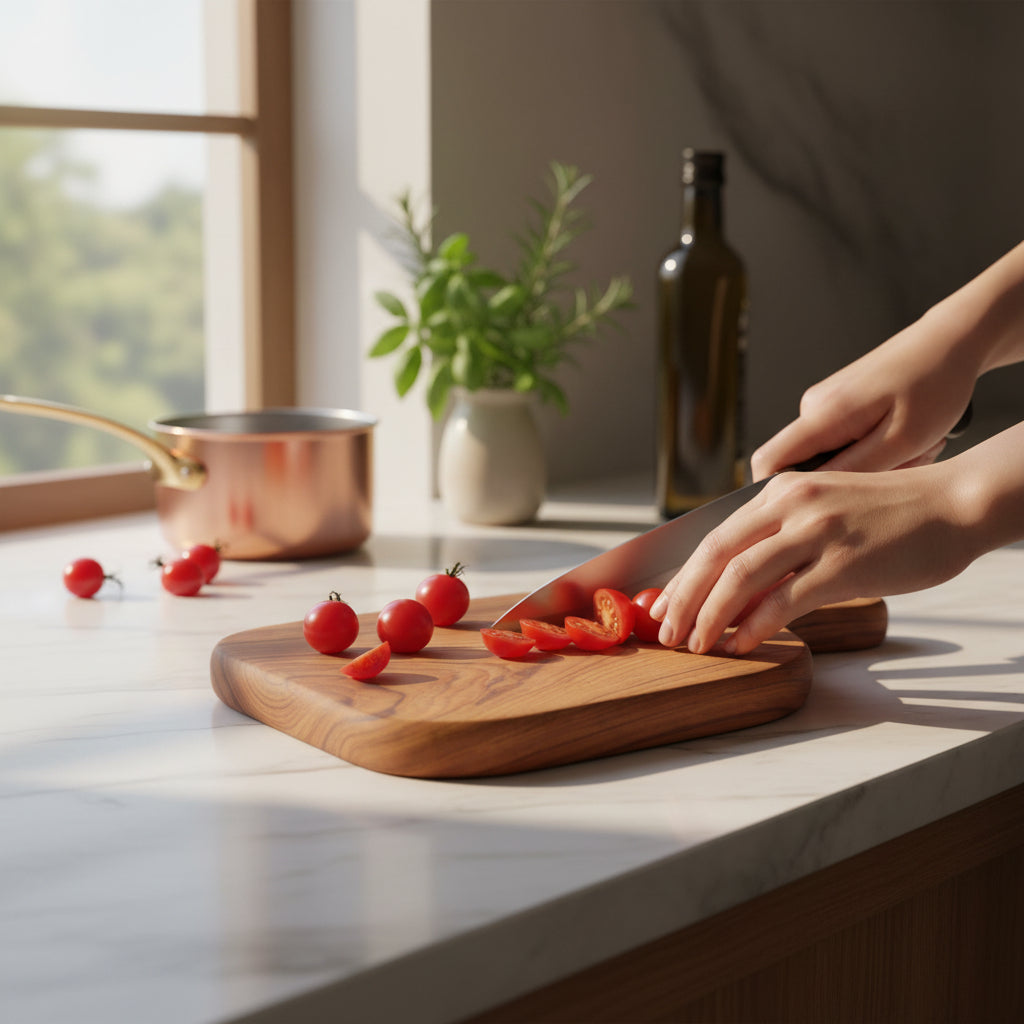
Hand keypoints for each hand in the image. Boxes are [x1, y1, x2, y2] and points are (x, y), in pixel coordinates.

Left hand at [649, 460, 974, 655]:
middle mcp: (792, 505)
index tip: (662, 606)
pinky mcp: (843, 564)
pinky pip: (785, 598)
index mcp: (781, 492)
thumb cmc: (891, 514)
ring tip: (697, 644)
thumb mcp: (824, 511)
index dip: (683, 577)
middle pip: (717, 556)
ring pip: (742, 576)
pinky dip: (756, 625)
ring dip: (711, 615)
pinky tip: (742, 643)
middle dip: (684, 599)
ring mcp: (817, 533)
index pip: (714, 537)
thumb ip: (781, 539)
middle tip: (667, 633)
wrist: (954, 503)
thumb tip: (737, 587)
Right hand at [751, 311, 977, 479]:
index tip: (816, 508)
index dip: (776, 494)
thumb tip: (811, 494)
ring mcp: (824, 403)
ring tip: (913, 449)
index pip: (767, 463)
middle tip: (899, 467)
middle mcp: (813, 406)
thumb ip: (851, 471)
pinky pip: (842, 441)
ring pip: (829, 456)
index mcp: (822, 414)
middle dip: (846, 480)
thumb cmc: (935, 385)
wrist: (951, 341)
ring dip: (869, 464)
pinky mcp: (837, 403)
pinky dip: (874, 450)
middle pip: (803, 465)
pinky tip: (905, 439)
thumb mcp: (901, 441)